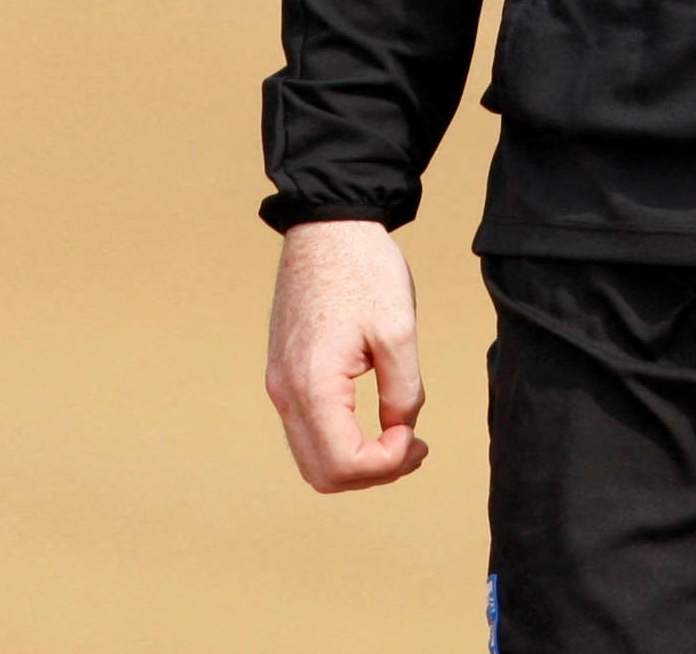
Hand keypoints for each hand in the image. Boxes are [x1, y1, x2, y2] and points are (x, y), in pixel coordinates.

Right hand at [264, 219, 428, 491]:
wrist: (328, 224)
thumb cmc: (364, 269)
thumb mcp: (399, 331)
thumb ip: (404, 392)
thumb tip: (401, 431)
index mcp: (312, 383)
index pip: (343, 464)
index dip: (387, 465)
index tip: (416, 437)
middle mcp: (285, 390)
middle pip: (322, 472)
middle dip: (373, 472)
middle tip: (414, 445)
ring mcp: (279, 382)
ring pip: (312, 456)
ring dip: (357, 460)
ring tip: (400, 434)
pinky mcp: (283, 371)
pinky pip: (307, 429)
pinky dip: (340, 440)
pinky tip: (374, 420)